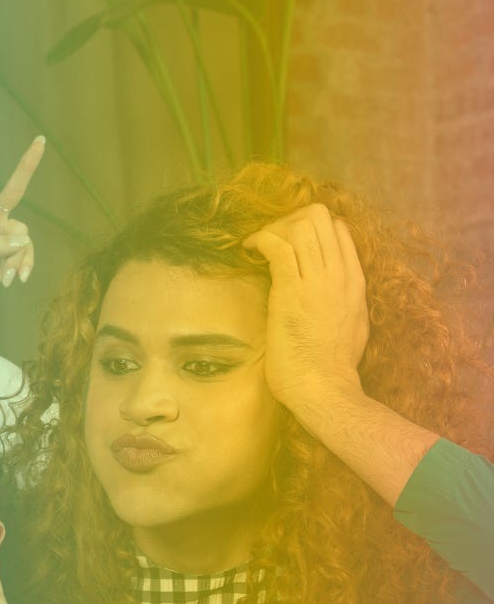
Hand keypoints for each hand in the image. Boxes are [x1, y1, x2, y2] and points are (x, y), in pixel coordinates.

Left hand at [0, 135, 44, 308]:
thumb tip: (20, 239)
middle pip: (13, 191)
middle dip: (27, 166)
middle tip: (41, 141)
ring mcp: (4, 235)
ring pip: (23, 236)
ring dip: (18, 259)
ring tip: (6, 278)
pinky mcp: (13, 251)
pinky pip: (27, 252)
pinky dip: (25, 266)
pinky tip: (17, 280)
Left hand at [242, 203, 368, 412]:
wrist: (323, 387)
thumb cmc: (331, 365)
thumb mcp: (352, 324)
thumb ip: (344, 300)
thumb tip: (332, 293)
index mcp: (354, 280)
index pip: (338, 229)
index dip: (309, 227)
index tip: (288, 243)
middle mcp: (339, 273)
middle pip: (320, 216)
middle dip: (288, 219)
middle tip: (270, 240)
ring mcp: (318, 280)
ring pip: (300, 224)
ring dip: (272, 228)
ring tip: (257, 245)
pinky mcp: (291, 290)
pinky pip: (278, 246)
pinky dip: (259, 240)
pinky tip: (249, 250)